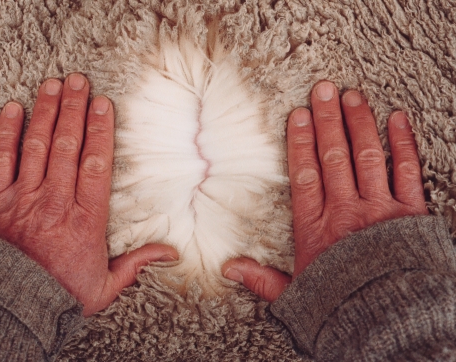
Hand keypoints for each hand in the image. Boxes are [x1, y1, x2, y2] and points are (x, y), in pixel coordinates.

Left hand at [0, 73, 177, 315]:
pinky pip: (1, 160)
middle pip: (67, 146)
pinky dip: (6, 133)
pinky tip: (13, 108)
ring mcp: (24, 198)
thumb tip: (171, 253)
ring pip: (37, 146)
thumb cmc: (60, 293)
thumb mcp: (106, 285)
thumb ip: (137, 263)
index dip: (100, 130)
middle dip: (75, 110)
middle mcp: (56, 202)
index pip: (95, 164)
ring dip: (47, 112)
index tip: (103, 105)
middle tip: (80, 81)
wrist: (11, 306)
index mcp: (85, 219)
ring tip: (54, 85)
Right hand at [222, 81, 427, 301]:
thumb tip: (228, 270)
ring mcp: (379, 208)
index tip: (300, 115)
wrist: (389, 320)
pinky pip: (407, 172)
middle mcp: (346, 210)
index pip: (306, 173)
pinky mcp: (411, 213)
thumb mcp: (295, 295)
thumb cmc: (341, 307)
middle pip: (334, 156)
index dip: (301, 142)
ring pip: (367, 156)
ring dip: (359, 123)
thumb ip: (262, 279)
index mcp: (316, 227)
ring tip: (353, 95)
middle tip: (324, 89)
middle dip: (328, 120)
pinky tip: (397, 119)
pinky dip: (403, 144)